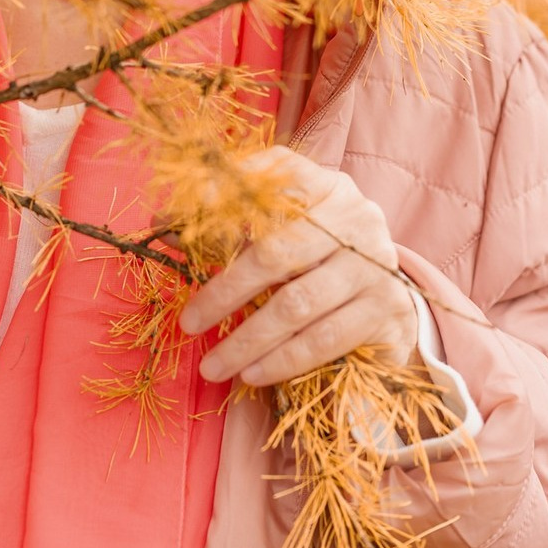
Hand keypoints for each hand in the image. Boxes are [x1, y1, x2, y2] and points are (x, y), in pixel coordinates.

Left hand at [178, 146, 417, 386]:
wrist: (386, 294)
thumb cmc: (316, 255)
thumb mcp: (279, 229)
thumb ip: (227, 223)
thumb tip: (161, 225)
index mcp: (323, 185)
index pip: (273, 175)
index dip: (224, 189)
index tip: (176, 215)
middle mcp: (354, 216)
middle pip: (277, 252)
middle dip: (226, 291)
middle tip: (189, 322)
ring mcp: (374, 262)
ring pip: (297, 304)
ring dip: (248, 339)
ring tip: (213, 365)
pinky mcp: (385, 307)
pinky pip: (325, 339)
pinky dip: (284, 359)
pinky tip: (252, 373)